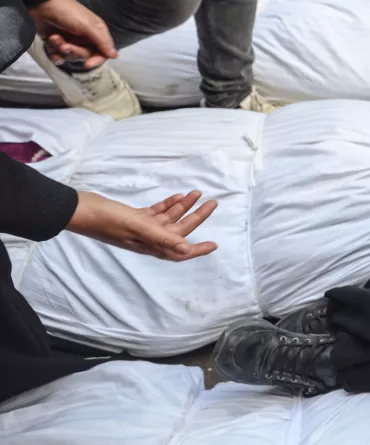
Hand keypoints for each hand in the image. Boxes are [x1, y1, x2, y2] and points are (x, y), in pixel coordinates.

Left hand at [28, 0, 117, 69]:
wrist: (40, 3)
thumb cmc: (67, 12)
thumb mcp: (88, 26)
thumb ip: (102, 42)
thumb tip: (115, 56)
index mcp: (97, 33)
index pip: (103, 53)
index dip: (96, 60)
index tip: (87, 64)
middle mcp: (86, 38)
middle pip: (86, 56)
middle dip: (74, 52)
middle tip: (64, 45)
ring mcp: (71, 40)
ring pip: (71, 57)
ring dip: (61, 50)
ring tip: (54, 38)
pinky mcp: (58, 42)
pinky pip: (59, 56)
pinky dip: (53, 52)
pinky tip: (49, 44)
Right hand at [67, 191, 218, 260]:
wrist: (79, 209)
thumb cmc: (106, 218)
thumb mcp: (136, 225)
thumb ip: (161, 237)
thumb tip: (185, 249)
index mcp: (150, 244)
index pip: (180, 251)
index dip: (198, 249)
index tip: (214, 245)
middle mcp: (147, 239)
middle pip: (179, 230)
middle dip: (197, 217)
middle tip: (212, 203)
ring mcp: (140, 228)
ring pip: (168, 219)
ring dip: (183, 207)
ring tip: (197, 193)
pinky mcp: (133, 217)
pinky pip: (156, 213)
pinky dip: (167, 205)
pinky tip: (178, 196)